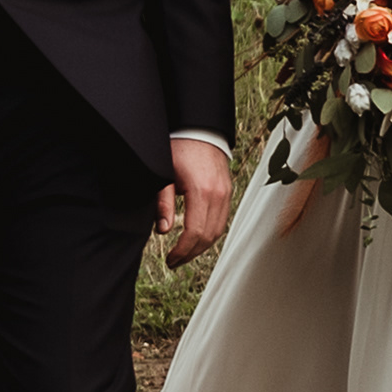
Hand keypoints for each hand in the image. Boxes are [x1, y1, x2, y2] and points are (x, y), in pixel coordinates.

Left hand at [158, 137, 234, 266]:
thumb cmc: (180, 148)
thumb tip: (163, 230)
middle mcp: (219, 195)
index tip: (170, 259)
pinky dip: (210, 234)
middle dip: (191, 253)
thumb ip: (163, 203)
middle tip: (174, 261)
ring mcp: (227, 194)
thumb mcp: (165, 175)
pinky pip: (222, 220)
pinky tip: (197, 238)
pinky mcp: (228, 192)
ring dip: (201, 246)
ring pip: (218, 231)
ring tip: (184, 254)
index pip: (195, 232)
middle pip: (208, 236)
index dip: (182, 250)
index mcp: (202, 191)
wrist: (201, 129)